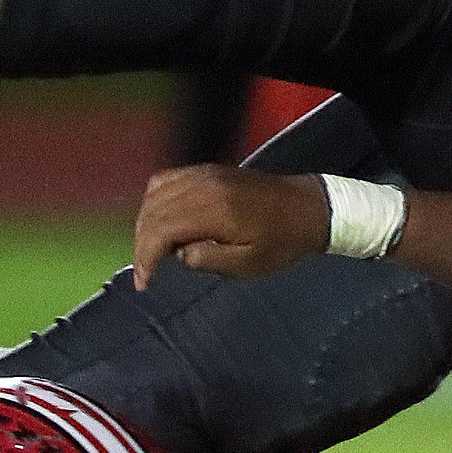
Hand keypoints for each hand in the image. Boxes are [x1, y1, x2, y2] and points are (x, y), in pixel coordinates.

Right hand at [132, 165, 330, 288]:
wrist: (309, 207)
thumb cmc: (282, 241)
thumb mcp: (248, 264)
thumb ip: (207, 260)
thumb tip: (177, 254)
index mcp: (214, 209)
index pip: (161, 229)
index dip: (145, 257)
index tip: (145, 283)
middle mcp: (204, 185)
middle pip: (152, 211)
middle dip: (142, 244)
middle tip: (147, 273)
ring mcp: (204, 173)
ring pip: (154, 193)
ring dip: (146, 222)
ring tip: (152, 250)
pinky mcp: (208, 170)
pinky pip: (167, 179)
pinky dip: (155, 200)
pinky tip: (160, 221)